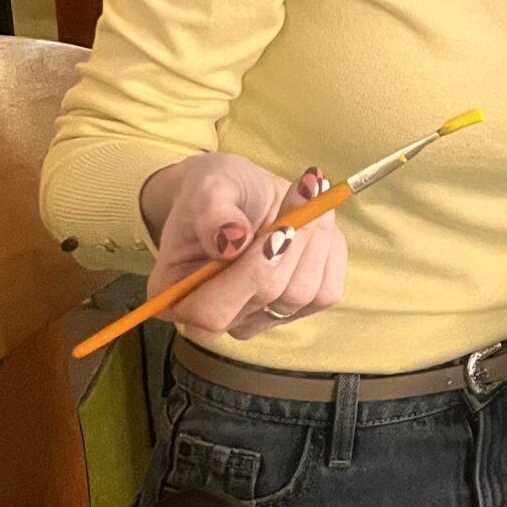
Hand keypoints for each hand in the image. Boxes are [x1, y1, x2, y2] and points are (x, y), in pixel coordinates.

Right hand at [139, 152, 347, 342]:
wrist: (242, 194)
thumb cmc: (214, 191)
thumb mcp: (206, 187)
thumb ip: (212, 213)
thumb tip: (231, 242)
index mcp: (176, 298)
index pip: (214, 311)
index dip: (252, 273)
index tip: (280, 229)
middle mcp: (216, 319)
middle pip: (270, 297)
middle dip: (295, 239)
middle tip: (304, 188)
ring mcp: (258, 319)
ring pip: (304, 293)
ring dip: (316, 236)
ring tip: (307, 195)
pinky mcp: (295, 310)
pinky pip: (327, 290)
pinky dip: (330, 250)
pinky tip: (316, 220)